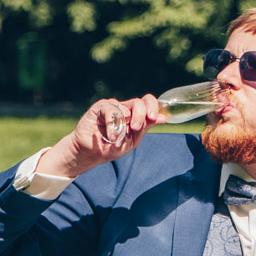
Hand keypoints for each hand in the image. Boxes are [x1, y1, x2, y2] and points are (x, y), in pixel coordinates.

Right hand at [42, 94, 162, 179]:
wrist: (91, 153)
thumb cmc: (112, 147)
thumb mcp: (132, 140)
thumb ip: (145, 127)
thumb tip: (163, 118)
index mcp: (136, 115)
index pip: (148, 103)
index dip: (153, 107)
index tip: (153, 118)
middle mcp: (125, 109)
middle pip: (139, 102)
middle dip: (141, 115)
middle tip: (136, 128)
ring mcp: (113, 107)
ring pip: (125, 107)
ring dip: (123, 125)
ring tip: (116, 138)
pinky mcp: (100, 107)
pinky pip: (110, 109)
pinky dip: (112, 123)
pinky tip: (110, 135)